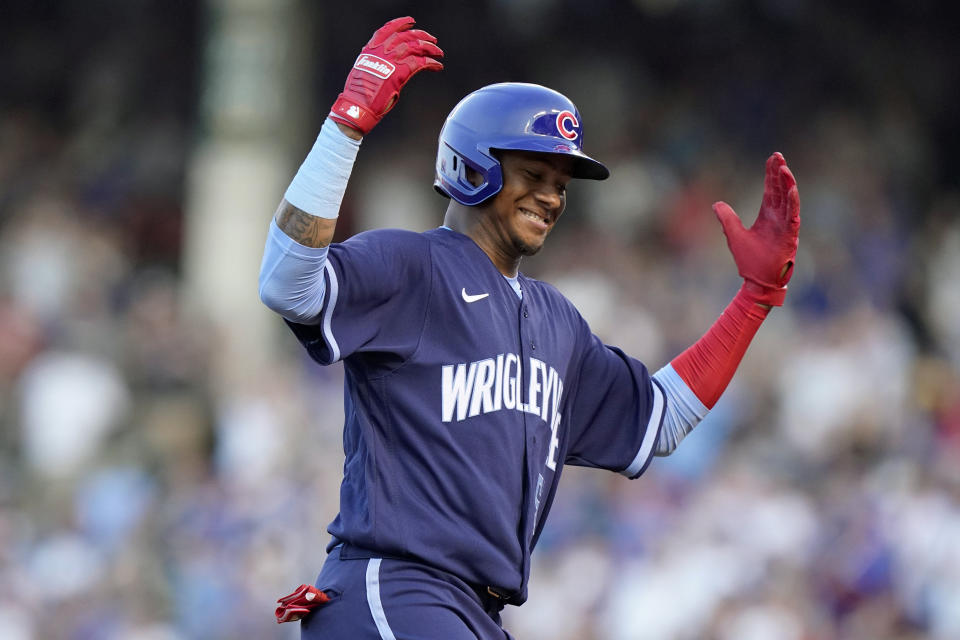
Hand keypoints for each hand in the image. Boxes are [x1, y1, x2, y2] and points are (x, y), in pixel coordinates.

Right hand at [329, 16, 443, 135]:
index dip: (401, 24)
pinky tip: (437, 66)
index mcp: (371, 49)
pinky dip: (431, 63)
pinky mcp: (401, 73)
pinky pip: (420, 63)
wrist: (357, 105)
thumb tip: (383, 64)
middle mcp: (382, 51)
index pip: (388, 29)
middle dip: (421, 35)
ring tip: (439, 52)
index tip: (411, 22)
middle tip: (432, 39)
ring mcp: (391, 61)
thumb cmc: (358, 94)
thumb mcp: (363, 71)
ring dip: (430, 48)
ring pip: (416, 47)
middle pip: (406, 36)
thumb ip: (374, 63)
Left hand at [713, 152, 800, 305]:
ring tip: (784, 168)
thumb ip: (727, 218)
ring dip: (787, 184)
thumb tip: (716, 203)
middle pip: (780, 190)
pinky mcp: (790, 236)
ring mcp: (786, 226)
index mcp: (767, 216)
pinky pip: (793, 217)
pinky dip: (793, 203)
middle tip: (778, 155)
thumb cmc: (750, 261)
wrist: (757, 282)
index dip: (771, 175)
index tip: (772, 158)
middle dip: (779, 173)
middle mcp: (778, 218)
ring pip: (789, 200)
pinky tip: (792, 189)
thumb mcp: (734, 235)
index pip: (770, 190)